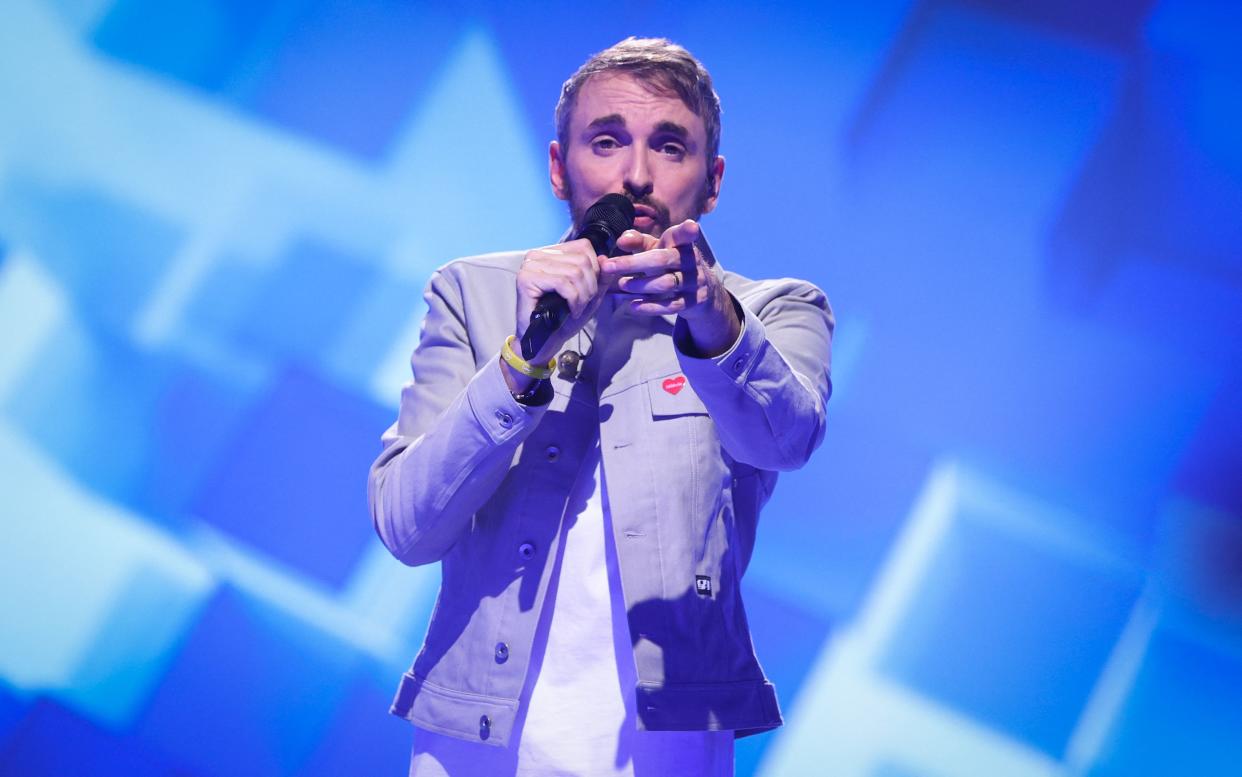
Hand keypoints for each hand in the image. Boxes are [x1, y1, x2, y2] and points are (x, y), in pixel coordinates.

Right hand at [514, 237, 612, 365]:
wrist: (544, 341)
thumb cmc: (563, 318)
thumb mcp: (590, 295)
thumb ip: (601, 277)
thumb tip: (607, 259)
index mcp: (550, 253)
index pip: (583, 247)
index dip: (594, 270)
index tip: (589, 291)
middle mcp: (538, 255)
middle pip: (581, 260)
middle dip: (590, 286)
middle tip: (583, 304)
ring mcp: (530, 265)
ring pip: (574, 272)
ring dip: (582, 295)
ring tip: (577, 308)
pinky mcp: (526, 279)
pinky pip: (562, 283)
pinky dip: (573, 300)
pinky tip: (571, 311)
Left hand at [604, 219, 741, 355]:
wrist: (701, 290)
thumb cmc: (670, 263)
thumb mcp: (657, 249)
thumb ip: (638, 242)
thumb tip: (621, 240)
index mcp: (681, 244)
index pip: (683, 235)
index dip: (687, 230)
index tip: (691, 227)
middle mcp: (690, 261)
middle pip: (662, 260)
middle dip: (633, 263)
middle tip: (608, 266)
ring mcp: (694, 282)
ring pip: (666, 283)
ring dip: (641, 285)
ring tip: (622, 285)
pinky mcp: (693, 302)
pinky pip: (671, 305)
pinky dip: (651, 307)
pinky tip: (633, 306)